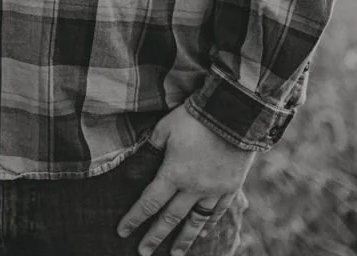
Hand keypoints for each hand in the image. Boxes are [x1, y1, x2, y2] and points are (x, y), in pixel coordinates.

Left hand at [118, 105, 254, 255]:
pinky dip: (209, 224)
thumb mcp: (164, 129)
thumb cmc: (194, 118)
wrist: (234, 115)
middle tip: (142, 253)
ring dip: (184, 239)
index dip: (134, 218)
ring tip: (176, 254)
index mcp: (173, 174)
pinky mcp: (231, 187)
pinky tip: (203, 232)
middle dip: (155, 236)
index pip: (149, 203)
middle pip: (170, 218)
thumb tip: (136, 167)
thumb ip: (151, 149)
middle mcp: (193, 188)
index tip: (122, 231)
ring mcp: (214, 190)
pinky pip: (218, 211)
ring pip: (196, 221)